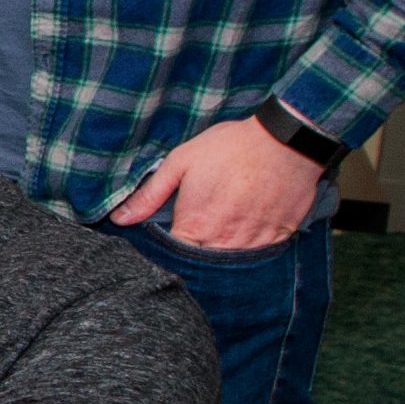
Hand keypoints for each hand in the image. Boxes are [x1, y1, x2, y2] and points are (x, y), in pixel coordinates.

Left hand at [108, 115, 323, 250]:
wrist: (285, 141)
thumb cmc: (230, 148)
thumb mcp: (181, 162)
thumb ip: (150, 195)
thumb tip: (119, 219)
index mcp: (196, 226)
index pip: (175, 257)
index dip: (170, 249)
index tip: (172, 235)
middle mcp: (224, 242)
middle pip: (203, 262)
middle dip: (197, 251)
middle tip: (202, 225)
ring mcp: (254, 243)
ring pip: (232, 260)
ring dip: (224, 248)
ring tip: (226, 221)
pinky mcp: (279, 238)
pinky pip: (259, 253)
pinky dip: (251, 243)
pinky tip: (249, 221)